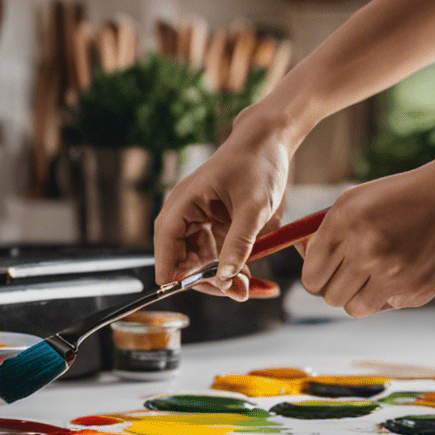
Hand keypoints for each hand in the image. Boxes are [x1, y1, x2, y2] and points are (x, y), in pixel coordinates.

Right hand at [154, 112, 289, 300]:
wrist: (269, 141)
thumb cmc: (259, 164)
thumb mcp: (254, 208)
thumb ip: (239, 243)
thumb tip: (225, 277)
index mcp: (185, 201)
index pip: (165, 243)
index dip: (171, 270)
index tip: (182, 292)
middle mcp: (186, 211)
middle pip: (182, 257)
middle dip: (207, 280)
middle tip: (239, 293)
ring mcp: (199, 218)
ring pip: (199, 260)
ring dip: (220, 276)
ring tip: (250, 287)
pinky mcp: (213, 223)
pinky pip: (215, 252)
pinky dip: (229, 265)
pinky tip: (250, 276)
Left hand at [301, 144, 434, 316]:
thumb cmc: (400, 197)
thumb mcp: (356, 201)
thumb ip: (324, 232)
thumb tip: (301, 260)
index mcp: (345, 223)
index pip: (312, 275)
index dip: (316, 277)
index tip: (324, 273)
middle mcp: (366, 249)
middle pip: (329, 296)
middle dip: (335, 289)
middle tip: (350, 275)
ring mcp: (392, 274)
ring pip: (354, 308)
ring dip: (359, 297)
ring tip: (375, 274)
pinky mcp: (416, 292)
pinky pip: (386, 306)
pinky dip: (390, 294)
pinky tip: (407, 267)